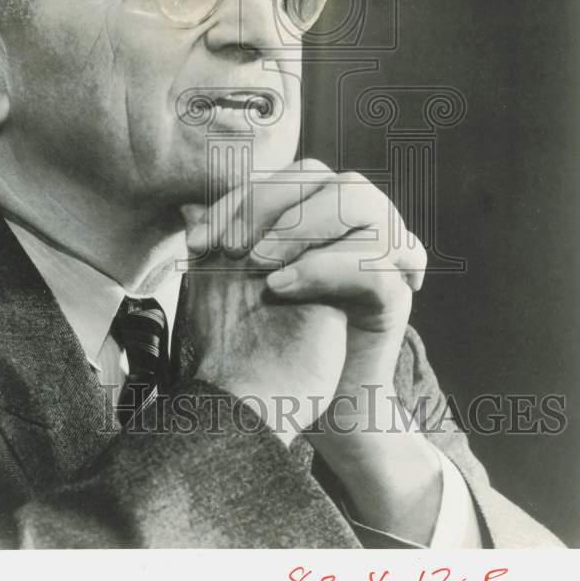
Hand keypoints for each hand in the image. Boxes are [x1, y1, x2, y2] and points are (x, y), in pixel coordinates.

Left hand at [187, 157, 437, 542]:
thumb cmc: (257, 340)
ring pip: (356, 198)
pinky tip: (281, 288)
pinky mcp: (392, 294)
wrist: (287, 407)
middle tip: (230, 249)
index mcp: (313, 212)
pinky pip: (373, 259)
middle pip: (319, 174)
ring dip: (301, 224)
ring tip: (259, 265)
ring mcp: (378, 252)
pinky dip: (325, 266)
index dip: (236, 201)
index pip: (279, 177)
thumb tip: (188, 208)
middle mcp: (349, 222)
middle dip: (266, 204)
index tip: (197, 243)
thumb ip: (218, 243)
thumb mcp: (227, 286)